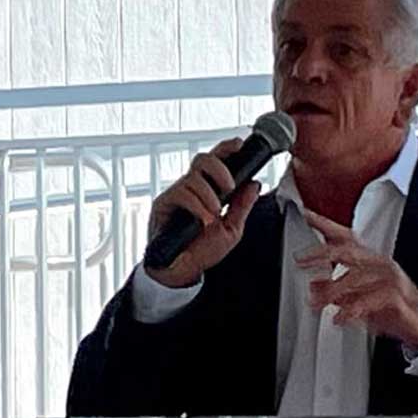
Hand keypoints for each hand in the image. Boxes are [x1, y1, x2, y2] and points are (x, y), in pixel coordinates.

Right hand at [143, 138, 262, 288]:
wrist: (182, 271)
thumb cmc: (202, 251)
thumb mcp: (231, 230)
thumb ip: (242, 206)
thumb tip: (254, 184)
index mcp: (208, 190)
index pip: (216, 160)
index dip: (227, 148)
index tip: (239, 145)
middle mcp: (192, 188)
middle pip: (202, 159)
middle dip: (219, 169)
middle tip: (228, 188)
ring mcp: (177, 194)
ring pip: (193, 177)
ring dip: (208, 196)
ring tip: (213, 215)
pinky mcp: (163, 204)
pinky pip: (181, 193)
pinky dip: (196, 206)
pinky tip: (202, 220)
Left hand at [296, 208, 417, 349]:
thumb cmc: (390, 307)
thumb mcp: (357, 298)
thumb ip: (336, 290)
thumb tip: (313, 284)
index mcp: (370, 261)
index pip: (347, 237)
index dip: (327, 224)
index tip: (307, 214)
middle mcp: (379, 264)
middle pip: (348, 251)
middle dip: (322, 254)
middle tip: (301, 261)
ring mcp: (389, 278)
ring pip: (356, 277)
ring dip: (332, 291)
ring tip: (316, 303)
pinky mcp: (396, 296)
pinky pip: (370, 299)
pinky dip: (352, 310)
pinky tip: (340, 318)